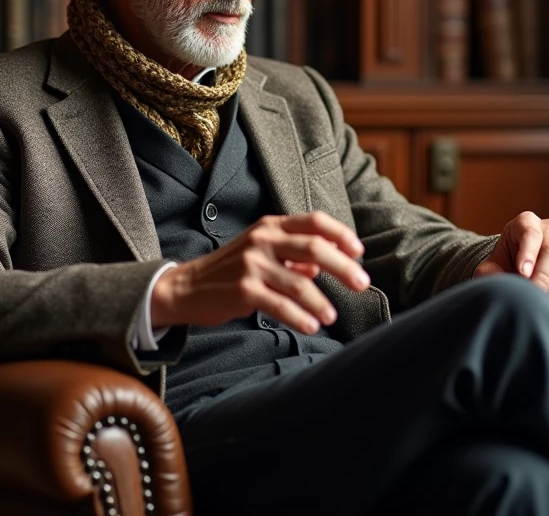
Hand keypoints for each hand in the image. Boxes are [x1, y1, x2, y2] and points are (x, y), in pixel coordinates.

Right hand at [149, 212, 368, 334]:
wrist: (186, 287)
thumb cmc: (231, 271)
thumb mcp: (261, 253)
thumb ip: (292, 255)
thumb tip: (325, 263)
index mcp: (271, 226)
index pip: (314, 222)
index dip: (341, 235)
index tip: (359, 253)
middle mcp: (262, 239)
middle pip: (314, 247)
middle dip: (343, 267)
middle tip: (362, 284)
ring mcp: (252, 264)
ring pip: (300, 282)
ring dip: (321, 302)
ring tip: (331, 316)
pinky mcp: (243, 290)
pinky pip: (280, 305)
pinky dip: (300, 317)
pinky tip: (311, 326)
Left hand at [474, 211, 548, 310]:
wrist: (521, 273)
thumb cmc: (505, 265)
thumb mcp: (491, 267)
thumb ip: (490, 274)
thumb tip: (500, 285)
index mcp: (526, 222)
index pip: (531, 233)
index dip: (528, 254)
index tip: (522, 274)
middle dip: (542, 278)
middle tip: (532, 296)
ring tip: (538, 303)